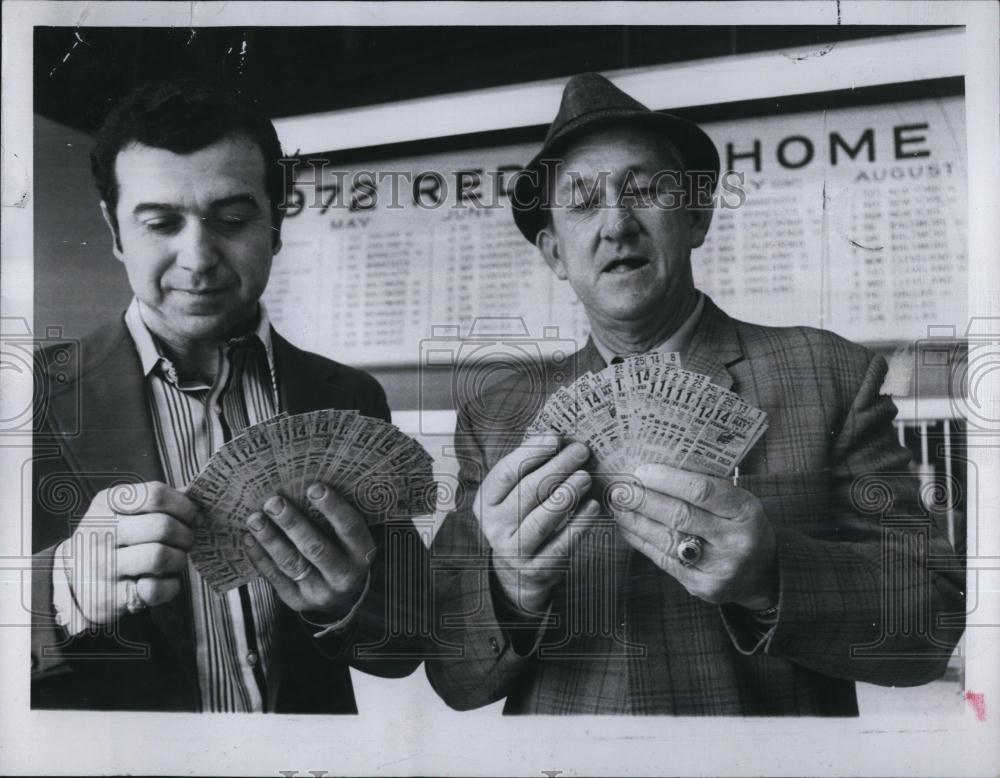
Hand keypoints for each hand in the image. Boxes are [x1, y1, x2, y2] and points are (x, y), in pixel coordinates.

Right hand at [64, 481, 197, 623]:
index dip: (184, 506)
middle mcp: (100, 532)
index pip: (156, 494)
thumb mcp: (124, 511)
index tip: (193, 516)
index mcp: (106, 504)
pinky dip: (171, 586)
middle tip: (186, 541)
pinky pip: (156, 589)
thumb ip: (158, 502)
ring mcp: (102, 566)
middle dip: (186, 534)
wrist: (75, 578)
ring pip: (161, 556)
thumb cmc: (113, 538)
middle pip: (163, 526)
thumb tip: (197, 497)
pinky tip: (165, 580)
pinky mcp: (109, 597)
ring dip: (180, 559)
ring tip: (176, 559)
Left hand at [242, 482, 374, 622]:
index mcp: (363, 553)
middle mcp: (344, 575)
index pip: (350, 528)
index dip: (333, 508)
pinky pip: (275, 578)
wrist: (344, 599)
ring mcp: (320, 592)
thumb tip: (305, 484)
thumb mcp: (351, 539)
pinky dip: (260, 557)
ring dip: (271, 539)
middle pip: (316, 548)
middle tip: (273, 502)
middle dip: (292, 523)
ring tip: (254, 518)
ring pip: (292, 563)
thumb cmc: (344, 552)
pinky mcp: (297, 601)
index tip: (313, 487)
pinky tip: (249, 539)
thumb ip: (336, 519)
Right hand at [477, 433, 600, 614]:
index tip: (555, 437)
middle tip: (581, 451)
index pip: (505, 472)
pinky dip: (579, 524)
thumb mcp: (514, 494)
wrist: (517, 571)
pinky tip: (592, 506)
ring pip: (542, 519)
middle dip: (557, 468)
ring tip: (586, 476)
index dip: (531, 453)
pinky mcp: (537, 569)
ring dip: (567, 494)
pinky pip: (561, 544)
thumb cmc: (521, 519)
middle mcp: (495, 526)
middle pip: (527, 492)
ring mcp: (514, 550)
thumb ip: (528, 468)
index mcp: (486, 502)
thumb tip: (555, 436)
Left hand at [613, 463, 777, 609]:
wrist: (761, 574)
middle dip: (643, 499)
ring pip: (667, 539)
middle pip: (680, 516)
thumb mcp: (738, 502)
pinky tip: (627, 527)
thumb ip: (706, 487)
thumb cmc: (741, 526)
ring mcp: (718, 567)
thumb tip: (655, 469)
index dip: (667, 480)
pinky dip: (641, 541)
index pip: (702, 491)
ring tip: (617, 505)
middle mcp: (735, 541)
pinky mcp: (702, 586)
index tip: (641, 471)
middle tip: (620, 488)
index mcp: (746, 512)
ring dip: (635, 520)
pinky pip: (663, 560)